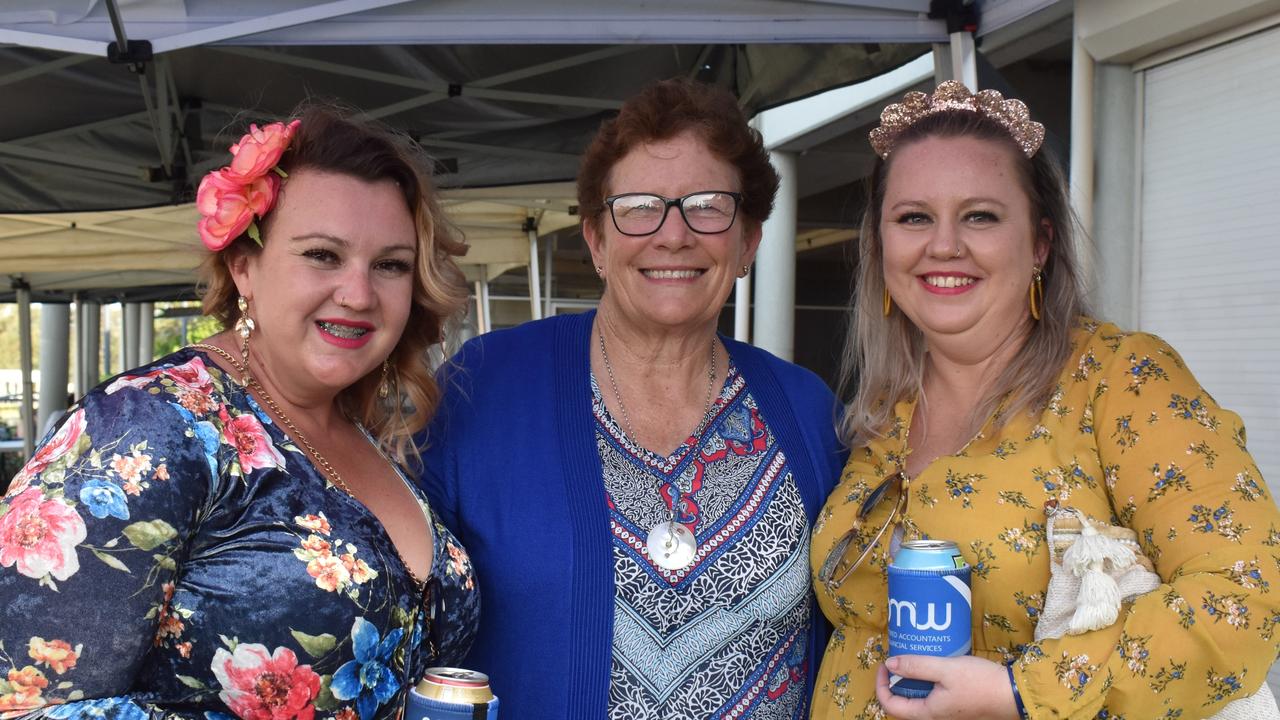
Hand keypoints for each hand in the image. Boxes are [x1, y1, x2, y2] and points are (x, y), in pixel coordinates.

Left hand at [875, 655, 1020, 719]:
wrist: (1013, 695)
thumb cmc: (979, 683)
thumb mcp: (945, 669)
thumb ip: (916, 666)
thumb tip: (889, 664)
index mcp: (927, 713)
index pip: (890, 706)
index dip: (881, 685)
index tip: (884, 664)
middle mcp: (934, 717)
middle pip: (903, 704)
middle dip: (895, 682)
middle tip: (897, 660)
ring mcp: (946, 713)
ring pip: (918, 699)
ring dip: (911, 681)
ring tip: (912, 659)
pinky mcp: (955, 706)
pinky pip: (932, 696)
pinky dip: (926, 682)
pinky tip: (932, 665)